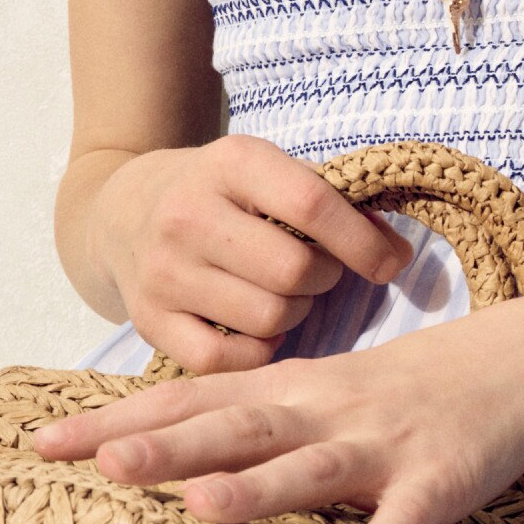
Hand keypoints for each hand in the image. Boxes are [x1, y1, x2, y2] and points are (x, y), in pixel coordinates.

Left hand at [32, 298, 523, 523]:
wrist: (518, 363)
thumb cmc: (405, 386)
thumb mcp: (322, 386)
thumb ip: (247, 410)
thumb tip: (145, 438)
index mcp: (297, 389)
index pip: (196, 401)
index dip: (124, 421)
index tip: (47, 443)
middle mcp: (332, 411)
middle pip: (244, 429)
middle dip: (174, 449)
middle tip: (103, 467)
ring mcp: (386, 444)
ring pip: (317, 468)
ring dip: (262, 489)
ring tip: (203, 510)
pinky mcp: (441, 478)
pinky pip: (411, 514)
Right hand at [90, 134, 410, 373]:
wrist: (126, 209)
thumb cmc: (226, 192)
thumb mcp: (275, 172)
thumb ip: (337, 204)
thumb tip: (397, 255)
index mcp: (233, 163)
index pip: (312, 205)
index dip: (363, 241)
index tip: (391, 262)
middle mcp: (188, 214)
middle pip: (293, 271)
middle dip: (326, 277)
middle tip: (320, 271)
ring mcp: (162, 271)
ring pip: (266, 318)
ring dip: (295, 313)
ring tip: (285, 292)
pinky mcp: (146, 321)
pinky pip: (222, 360)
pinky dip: (255, 352)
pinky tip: (258, 327)